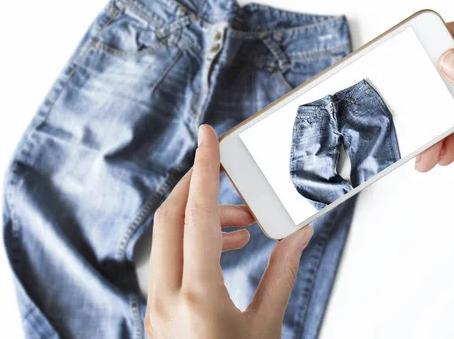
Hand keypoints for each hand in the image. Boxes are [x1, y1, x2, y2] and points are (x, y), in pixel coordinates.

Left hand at [144, 124, 313, 337]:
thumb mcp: (268, 327)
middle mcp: (165, 297)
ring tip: (243, 223)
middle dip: (199, 187)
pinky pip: (168, 259)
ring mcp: (155, 305)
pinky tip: (225, 247)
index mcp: (197, 298)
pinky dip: (194, 242)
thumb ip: (282, 274)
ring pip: (167, 238)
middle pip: (170, 217)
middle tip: (231, 178)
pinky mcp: (157, 310)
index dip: (204, 168)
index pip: (195, 215)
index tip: (207, 134)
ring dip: (201, 219)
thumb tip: (298, 233)